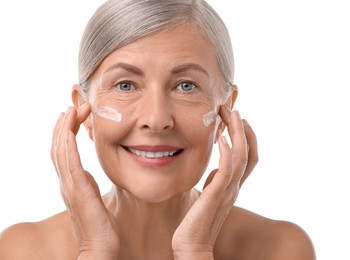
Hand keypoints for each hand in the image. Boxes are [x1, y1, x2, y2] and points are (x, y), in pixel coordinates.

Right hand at [51, 104, 119, 257]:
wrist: (101, 248)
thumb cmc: (101, 227)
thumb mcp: (95, 199)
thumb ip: (89, 186)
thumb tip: (91, 177)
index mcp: (71, 183)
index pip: (63, 152)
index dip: (65, 133)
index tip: (71, 116)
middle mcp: (66, 182)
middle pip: (59, 146)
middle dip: (65, 125)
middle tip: (73, 106)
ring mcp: (69, 185)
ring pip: (61, 149)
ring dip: (65, 127)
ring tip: (72, 109)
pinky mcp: (77, 188)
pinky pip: (69, 160)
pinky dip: (67, 141)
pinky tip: (70, 127)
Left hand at [172, 107, 257, 256]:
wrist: (191, 244)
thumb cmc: (195, 221)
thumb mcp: (207, 195)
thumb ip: (214, 182)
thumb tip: (214, 168)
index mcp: (231, 186)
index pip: (248, 157)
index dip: (246, 137)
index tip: (237, 119)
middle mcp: (234, 187)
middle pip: (248, 152)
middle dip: (242, 129)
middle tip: (232, 108)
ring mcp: (228, 191)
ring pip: (241, 157)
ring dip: (237, 133)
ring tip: (231, 114)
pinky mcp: (216, 196)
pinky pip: (227, 171)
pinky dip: (227, 153)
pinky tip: (222, 138)